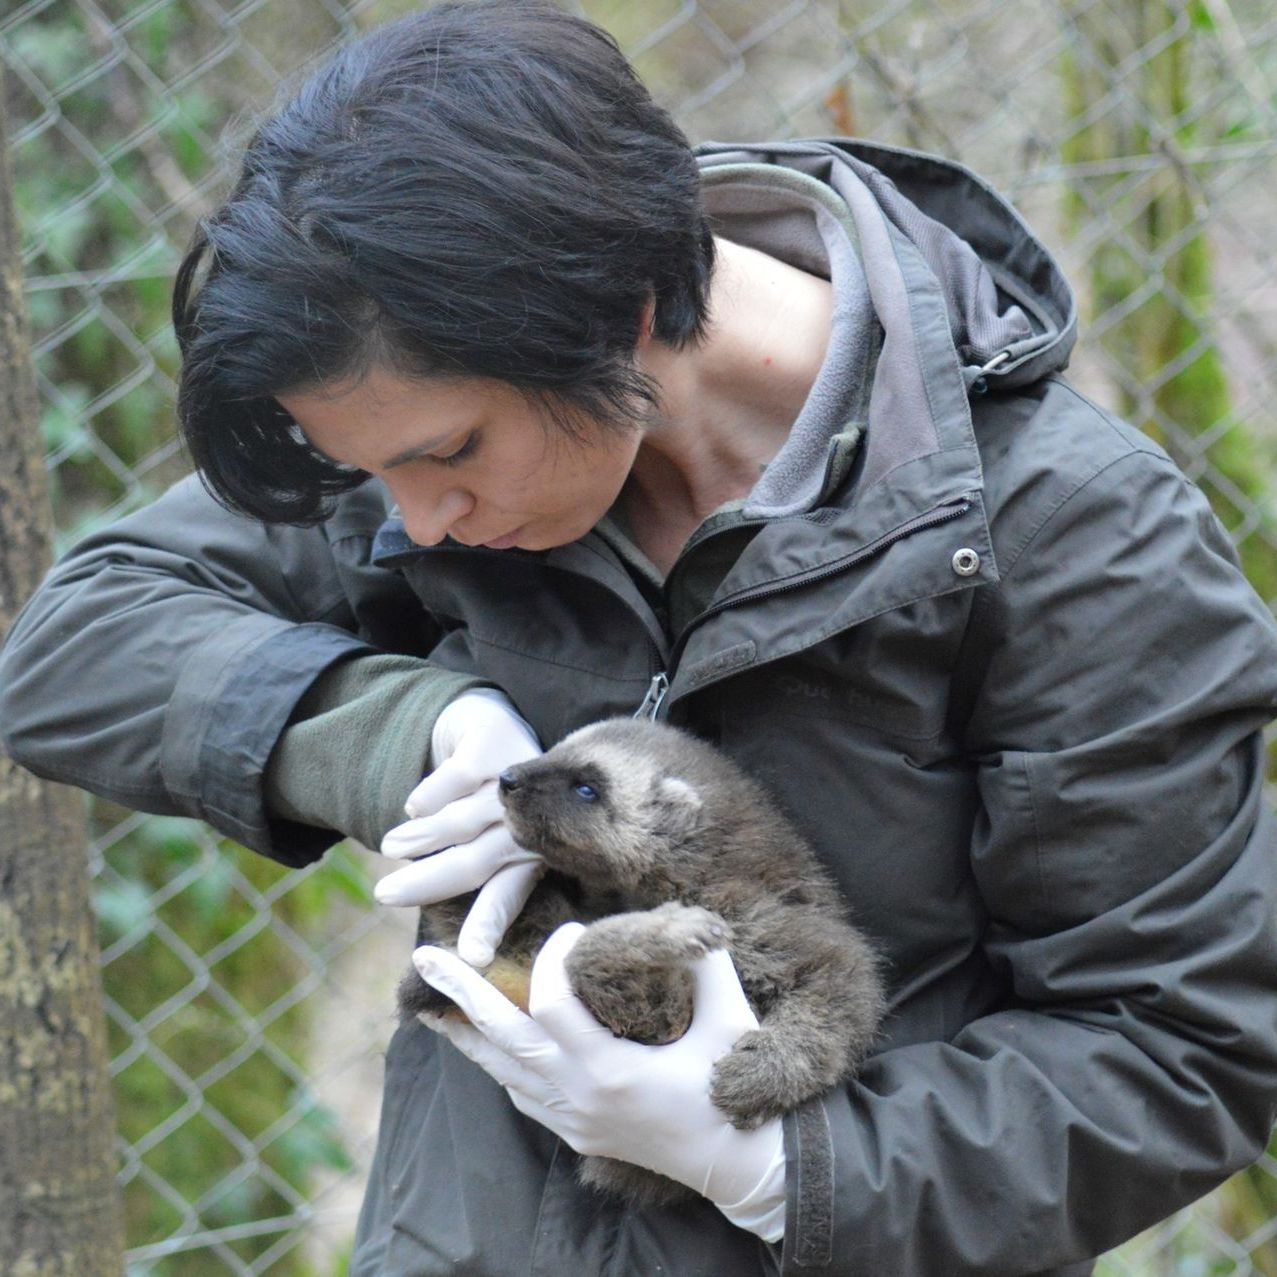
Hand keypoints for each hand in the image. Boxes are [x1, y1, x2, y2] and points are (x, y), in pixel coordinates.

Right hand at [375, 689, 543, 965]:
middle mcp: (530, 820)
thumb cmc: (478, 802)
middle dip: (428, 883)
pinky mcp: (495, 746)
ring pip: (460, 823)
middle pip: (477, 862)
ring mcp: (515, 783)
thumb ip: (463, 875)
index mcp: (530, 854)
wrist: (486, 727)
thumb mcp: (478, 840)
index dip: (490, 925)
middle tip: (386, 895)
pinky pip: (453, 781)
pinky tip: (415, 807)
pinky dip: (427, 798)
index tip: (472, 959)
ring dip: (420, 839)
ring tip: (392, 848)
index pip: (510, 894)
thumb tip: (424, 935)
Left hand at [412, 923, 785, 1215]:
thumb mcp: (730, 1019)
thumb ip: (706, 963)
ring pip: (500, 1072)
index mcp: (610, 1070)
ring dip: (466, 1033)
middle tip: (424, 959)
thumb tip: (686, 919)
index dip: (551, 958)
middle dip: (460, 995)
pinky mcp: (576, 1131)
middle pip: (501, 1039)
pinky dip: (496, 1063)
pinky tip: (485, 1042)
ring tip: (432, 1003)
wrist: (741, 1165)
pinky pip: (519, 1094)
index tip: (570, 931)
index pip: (551, 1002)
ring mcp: (572, 1119)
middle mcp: (579, 1097)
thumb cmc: (735, 1088)